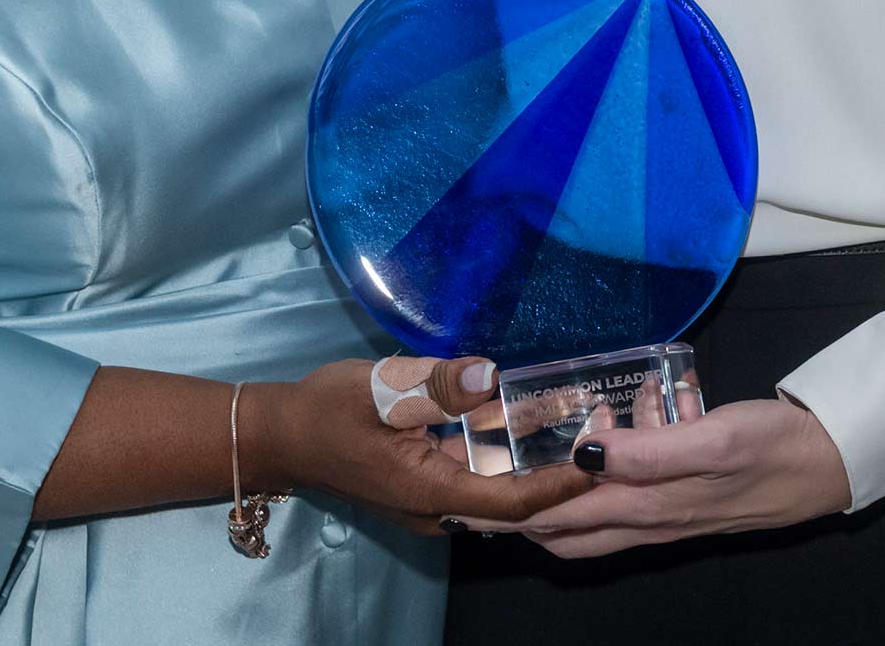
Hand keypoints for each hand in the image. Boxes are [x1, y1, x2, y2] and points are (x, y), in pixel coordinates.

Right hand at [240, 357, 591, 534]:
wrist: (283, 435)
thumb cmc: (328, 411)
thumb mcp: (380, 387)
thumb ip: (435, 385)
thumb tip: (488, 375)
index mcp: (430, 492)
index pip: (511, 502)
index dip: (558, 486)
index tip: (597, 461)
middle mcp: (438, 509)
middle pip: (512, 502)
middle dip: (557, 473)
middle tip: (601, 434)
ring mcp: (432, 500)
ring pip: (496, 487)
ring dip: (533, 459)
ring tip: (577, 420)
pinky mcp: (426, 483)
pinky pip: (476, 474)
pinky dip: (505, 452)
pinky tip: (526, 417)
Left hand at [455, 397, 850, 557]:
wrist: (830, 462)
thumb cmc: (772, 450)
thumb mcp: (713, 442)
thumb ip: (649, 452)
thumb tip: (582, 456)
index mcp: (649, 507)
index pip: (561, 520)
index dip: (512, 511)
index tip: (466, 493)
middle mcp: (650, 516)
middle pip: (568, 524)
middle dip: (522, 505)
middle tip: (482, 474)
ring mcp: (668, 507)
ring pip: (596, 505)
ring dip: (564, 481)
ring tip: (544, 446)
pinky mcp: (686, 490)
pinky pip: (631, 483)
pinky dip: (610, 462)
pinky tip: (620, 423)